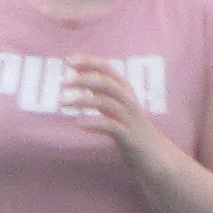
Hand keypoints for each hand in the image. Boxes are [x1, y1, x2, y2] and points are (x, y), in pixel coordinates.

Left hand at [65, 54, 166, 168]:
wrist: (151, 152)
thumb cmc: (127, 124)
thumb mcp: (113, 102)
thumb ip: (97, 87)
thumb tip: (75, 70)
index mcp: (124, 89)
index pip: (107, 68)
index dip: (88, 62)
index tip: (68, 61)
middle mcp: (127, 100)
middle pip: (106, 83)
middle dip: (83, 80)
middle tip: (61, 82)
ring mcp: (128, 117)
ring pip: (106, 103)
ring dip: (83, 100)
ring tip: (62, 103)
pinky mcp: (128, 135)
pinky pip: (110, 126)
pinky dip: (94, 123)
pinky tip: (78, 123)